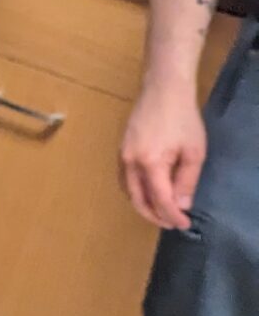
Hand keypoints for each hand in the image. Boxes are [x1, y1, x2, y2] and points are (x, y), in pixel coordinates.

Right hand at [122, 77, 207, 231]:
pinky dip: (137, 191)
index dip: (172, 216)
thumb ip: (186, 181)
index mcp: (149, 163)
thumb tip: (181, 205)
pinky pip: (126, 178)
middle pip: (137, 199)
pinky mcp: (122, 149)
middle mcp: (130, 162)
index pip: (160, 200)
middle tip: (170, 223)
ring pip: (128, 190)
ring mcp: (122, 155)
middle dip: (153, 215)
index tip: (184, 224)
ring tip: (161, 211)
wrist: (163, 90)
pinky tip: (149, 191)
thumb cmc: (182, 119)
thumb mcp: (194, 152)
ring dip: (143, 204)